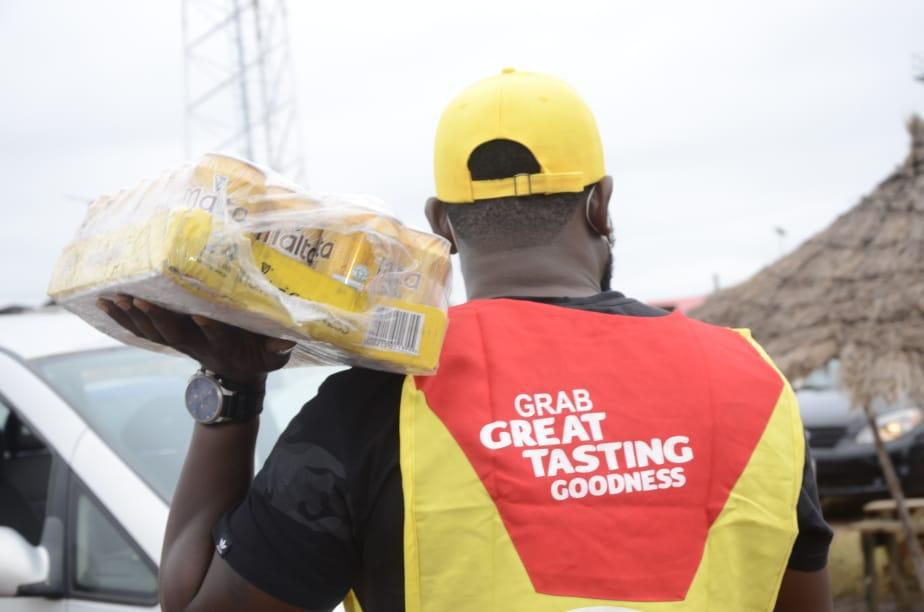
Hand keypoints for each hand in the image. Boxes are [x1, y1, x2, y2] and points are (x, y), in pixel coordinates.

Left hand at [96, 295, 294, 384]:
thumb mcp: (273, 356)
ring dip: (133, 317)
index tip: (201, 315)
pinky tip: (106, 303)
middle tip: (138, 299)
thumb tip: (287, 339)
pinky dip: (122, 319)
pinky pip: (142, 331)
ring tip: (114, 298)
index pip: (217, 337)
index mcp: (225, 346)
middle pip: (174, 333)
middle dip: (156, 317)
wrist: (235, 377)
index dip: (209, 328)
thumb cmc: (257, 357)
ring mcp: (180, 343)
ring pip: (153, 332)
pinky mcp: (168, 339)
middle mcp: (197, 345)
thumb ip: (278, 348)